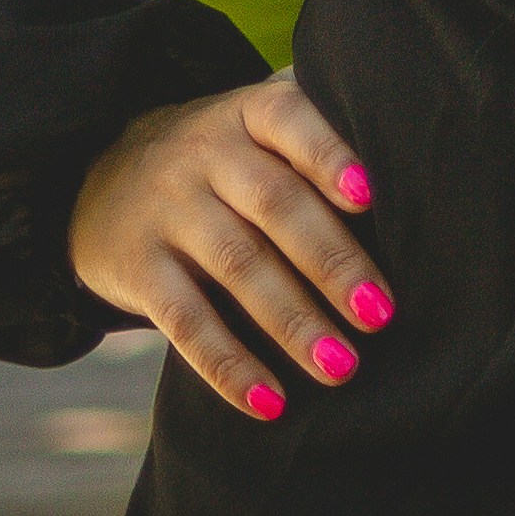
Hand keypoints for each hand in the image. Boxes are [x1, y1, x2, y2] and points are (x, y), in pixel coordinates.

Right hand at [67, 74, 394, 424]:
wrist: (100, 182)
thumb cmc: (220, 162)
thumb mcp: (253, 129)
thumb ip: (317, 136)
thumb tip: (415, 173)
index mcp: (246, 113)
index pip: (289, 121)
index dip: (329, 154)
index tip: (371, 196)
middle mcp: (203, 153)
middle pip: (275, 205)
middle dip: (332, 261)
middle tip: (381, 314)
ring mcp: (166, 210)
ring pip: (237, 266)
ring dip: (293, 322)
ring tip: (342, 366)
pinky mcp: (137, 268)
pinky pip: (184, 322)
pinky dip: (228, 365)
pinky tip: (270, 401)